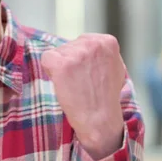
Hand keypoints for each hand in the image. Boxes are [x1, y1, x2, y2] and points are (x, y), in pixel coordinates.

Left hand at [41, 33, 125, 159]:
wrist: (99, 119)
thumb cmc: (106, 97)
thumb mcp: (115, 67)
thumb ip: (102, 53)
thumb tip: (89, 44)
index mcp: (107, 42)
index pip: (82, 41)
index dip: (82, 59)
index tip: (88, 73)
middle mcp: (92, 44)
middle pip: (69, 46)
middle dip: (71, 62)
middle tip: (80, 81)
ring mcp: (76, 53)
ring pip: (57, 53)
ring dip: (61, 68)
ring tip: (74, 84)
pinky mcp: (60, 63)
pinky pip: (46, 59)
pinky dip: (50, 71)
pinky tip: (62, 83)